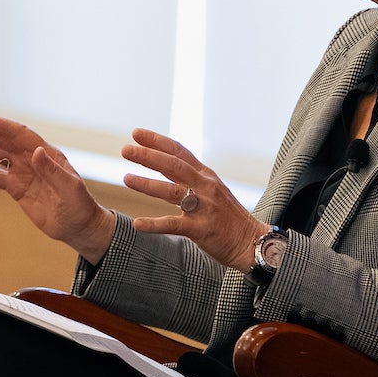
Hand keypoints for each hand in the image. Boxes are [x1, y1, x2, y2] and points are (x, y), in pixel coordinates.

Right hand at [0, 113, 114, 264]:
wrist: (79, 228)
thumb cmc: (80, 206)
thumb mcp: (70, 188)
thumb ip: (53, 170)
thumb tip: (36, 151)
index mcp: (47, 153)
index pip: (19, 134)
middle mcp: (32, 159)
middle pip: (2, 139)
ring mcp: (22, 172)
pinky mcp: (15, 188)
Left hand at [119, 128, 270, 269]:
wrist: (251, 242)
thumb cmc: (228, 217)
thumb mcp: (212, 190)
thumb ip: (191, 177)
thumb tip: (163, 162)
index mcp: (206, 176)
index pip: (179, 152)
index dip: (157, 141)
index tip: (136, 133)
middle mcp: (206, 187)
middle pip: (174, 165)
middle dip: (148, 156)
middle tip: (126, 150)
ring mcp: (204, 207)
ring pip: (172, 191)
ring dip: (147, 184)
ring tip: (126, 178)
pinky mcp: (202, 229)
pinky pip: (174, 225)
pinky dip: (154, 224)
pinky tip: (137, 224)